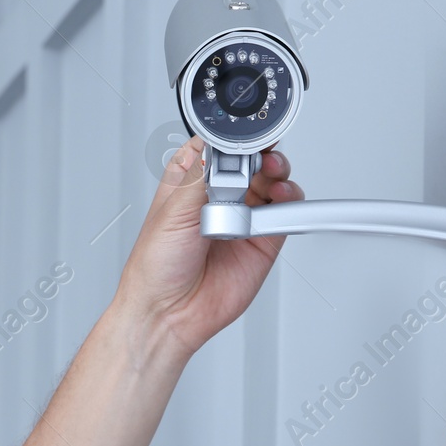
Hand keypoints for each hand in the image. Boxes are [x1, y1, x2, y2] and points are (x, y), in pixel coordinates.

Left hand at [115, 136, 300, 357]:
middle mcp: (218, 195)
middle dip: (261, 152)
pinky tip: (281, 198)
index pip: (218, 145)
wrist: (169, 312)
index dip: (234, 137)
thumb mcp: (173, 210)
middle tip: (261, 158)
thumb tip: (226, 150)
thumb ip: (204, 177)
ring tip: (273, 175)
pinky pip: (284, 213)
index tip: (246, 133)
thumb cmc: (155, 265)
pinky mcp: (262, 239)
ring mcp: (242, 216)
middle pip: (252, 158)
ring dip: (278, 172)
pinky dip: (289, 202)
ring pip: (273, 181)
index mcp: (190, 180)